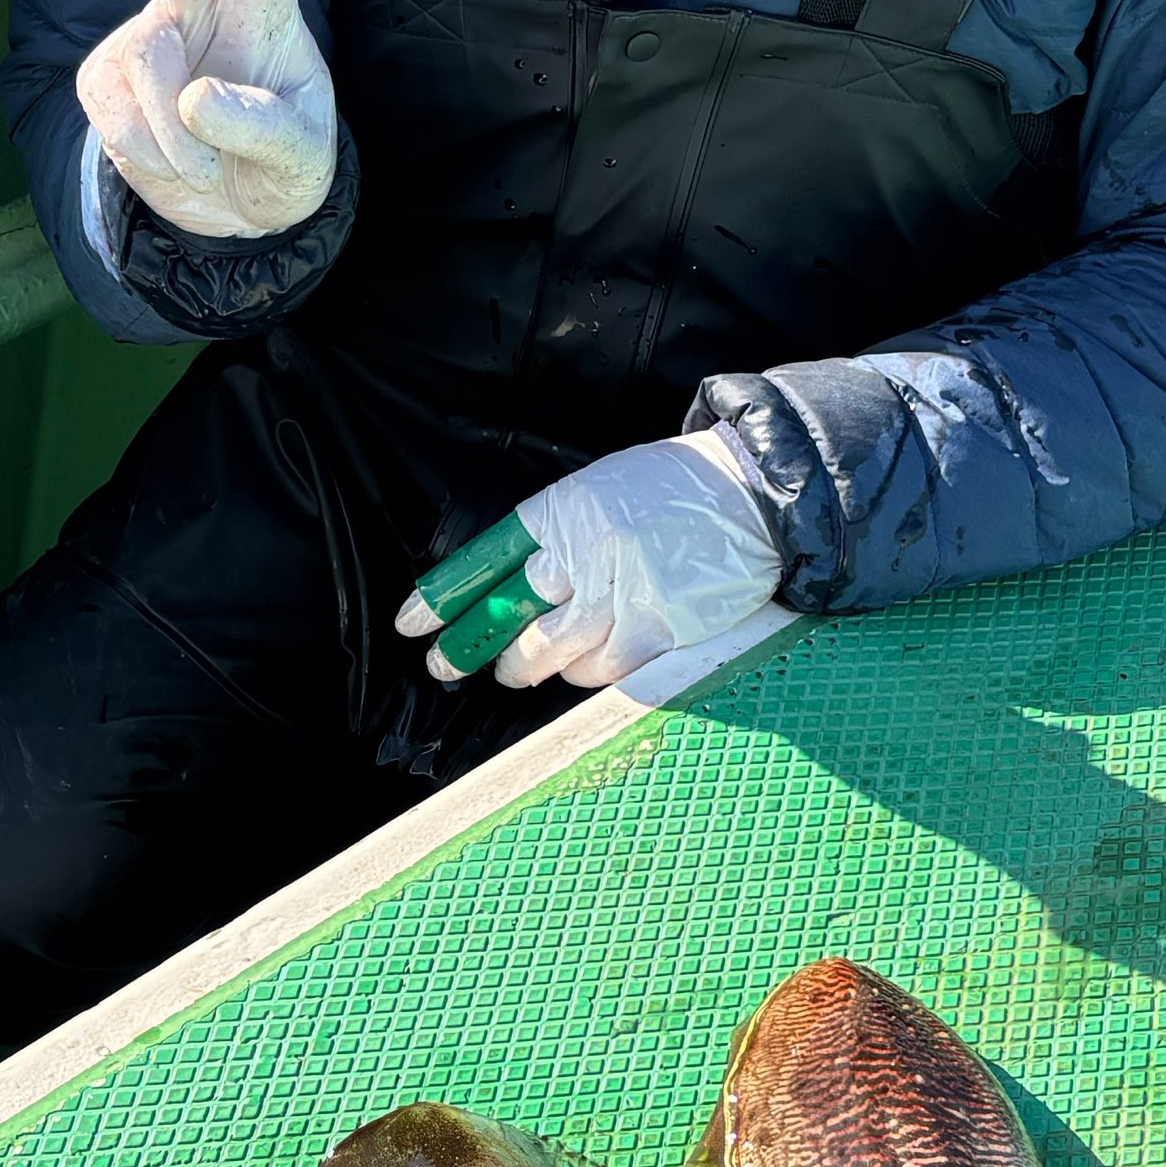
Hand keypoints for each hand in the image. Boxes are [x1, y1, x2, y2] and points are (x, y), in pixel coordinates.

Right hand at [79, 0, 338, 241]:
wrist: (229, 207)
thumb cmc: (281, 161)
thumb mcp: (301, 158)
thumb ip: (264, 129)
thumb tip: (193, 99)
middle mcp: (198, 0)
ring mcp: (144, 35)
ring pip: (150, 73)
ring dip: (185, 144)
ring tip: (211, 163)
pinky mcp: (102, 77)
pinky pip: (120, 122)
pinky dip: (151, 159)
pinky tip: (174, 160)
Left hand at [398, 430, 785, 693]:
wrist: (752, 494)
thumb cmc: (672, 491)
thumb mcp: (600, 491)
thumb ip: (557, 536)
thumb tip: (515, 589)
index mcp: (565, 510)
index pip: (487, 558)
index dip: (445, 596)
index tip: (412, 624)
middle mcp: (586, 551)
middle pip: (509, 612)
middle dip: (469, 647)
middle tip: (444, 666)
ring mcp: (623, 593)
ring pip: (550, 652)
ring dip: (525, 668)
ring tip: (515, 671)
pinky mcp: (659, 627)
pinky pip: (602, 670)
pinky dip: (582, 675)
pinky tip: (576, 668)